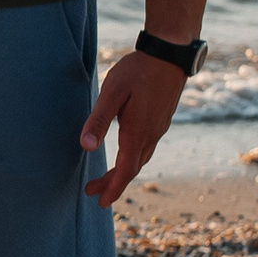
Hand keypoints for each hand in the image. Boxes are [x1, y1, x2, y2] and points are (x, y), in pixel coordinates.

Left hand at [79, 49, 185, 205]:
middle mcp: (151, 134)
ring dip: (123, 172)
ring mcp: (159, 128)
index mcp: (138, 132)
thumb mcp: (112, 92)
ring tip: (106, 179)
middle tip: (92, 193)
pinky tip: (126, 155)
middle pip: (132, 168)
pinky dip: (133, 159)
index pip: (125, 170)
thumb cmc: (138, 70)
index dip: (112, 188)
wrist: (170, 54)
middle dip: (113, 184)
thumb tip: (87, 147)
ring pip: (140, 159)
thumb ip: (98, 120)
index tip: (100, 202)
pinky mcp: (161, 120)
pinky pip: (146, 148)